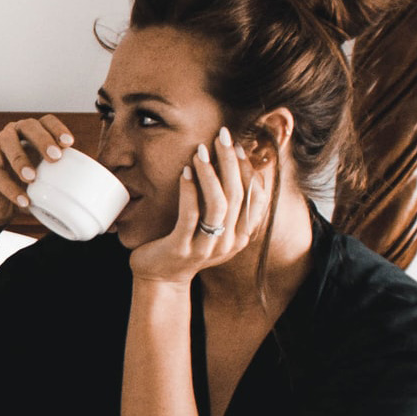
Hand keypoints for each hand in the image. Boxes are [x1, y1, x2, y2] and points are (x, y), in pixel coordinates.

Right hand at [0, 114, 76, 232]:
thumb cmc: (26, 187)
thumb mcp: (46, 178)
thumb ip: (62, 173)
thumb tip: (94, 180)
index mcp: (30, 134)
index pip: (45, 121)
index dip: (57, 129)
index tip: (69, 143)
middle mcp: (12, 135)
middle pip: (26, 126)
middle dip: (42, 139)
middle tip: (55, 157)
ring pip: (6, 143)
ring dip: (20, 159)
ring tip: (32, 178)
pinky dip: (11, 188)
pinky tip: (23, 199)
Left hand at [128, 126, 270, 286]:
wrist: (161, 278)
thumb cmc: (187, 245)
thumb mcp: (214, 228)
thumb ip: (228, 205)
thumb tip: (234, 165)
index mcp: (241, 236)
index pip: (256, 198)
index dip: (249, 170)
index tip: (238, 147)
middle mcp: (228, 243)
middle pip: (237, 195)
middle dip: (231, 162)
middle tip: (222, 137)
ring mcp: (206, 248)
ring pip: (218, 205)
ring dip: (210, 174)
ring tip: (201, 152)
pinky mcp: (181, 249)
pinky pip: (190, 216)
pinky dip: (189, 191)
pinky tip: (185, 172)